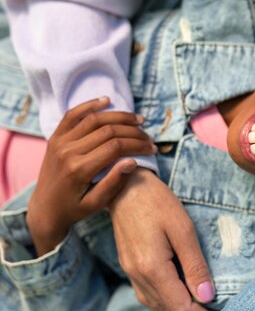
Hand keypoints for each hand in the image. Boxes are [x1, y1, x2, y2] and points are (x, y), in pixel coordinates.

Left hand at [26, 97, 154, 255]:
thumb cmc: (74, 209)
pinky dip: (90, 105)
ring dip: (119, 117)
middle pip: (108, 131)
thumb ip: (114, 183)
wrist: (45, 209)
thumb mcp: (96, 204)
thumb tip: (133, 161)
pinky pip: (72, 115)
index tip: (152, 148)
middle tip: (149, 138)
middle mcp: (68, 152)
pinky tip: (107, 101)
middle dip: (134, 132)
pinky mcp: (55, 138)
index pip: (115, 147)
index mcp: (79, 169)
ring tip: (139, 120)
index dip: (137, 145)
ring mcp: (59, 142)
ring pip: (94, 119)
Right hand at [108, 169, 217, 310]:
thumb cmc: (157, 202)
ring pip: (158, 307)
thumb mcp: (183, 229)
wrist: (125, 187)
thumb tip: (207, 296)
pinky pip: (150, 296)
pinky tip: (182, 299)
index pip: (180, 308)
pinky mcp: (130, 267)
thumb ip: (195, 265)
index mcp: (152, 268)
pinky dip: (168, 303)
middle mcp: (138, 276)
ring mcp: (131, 273)